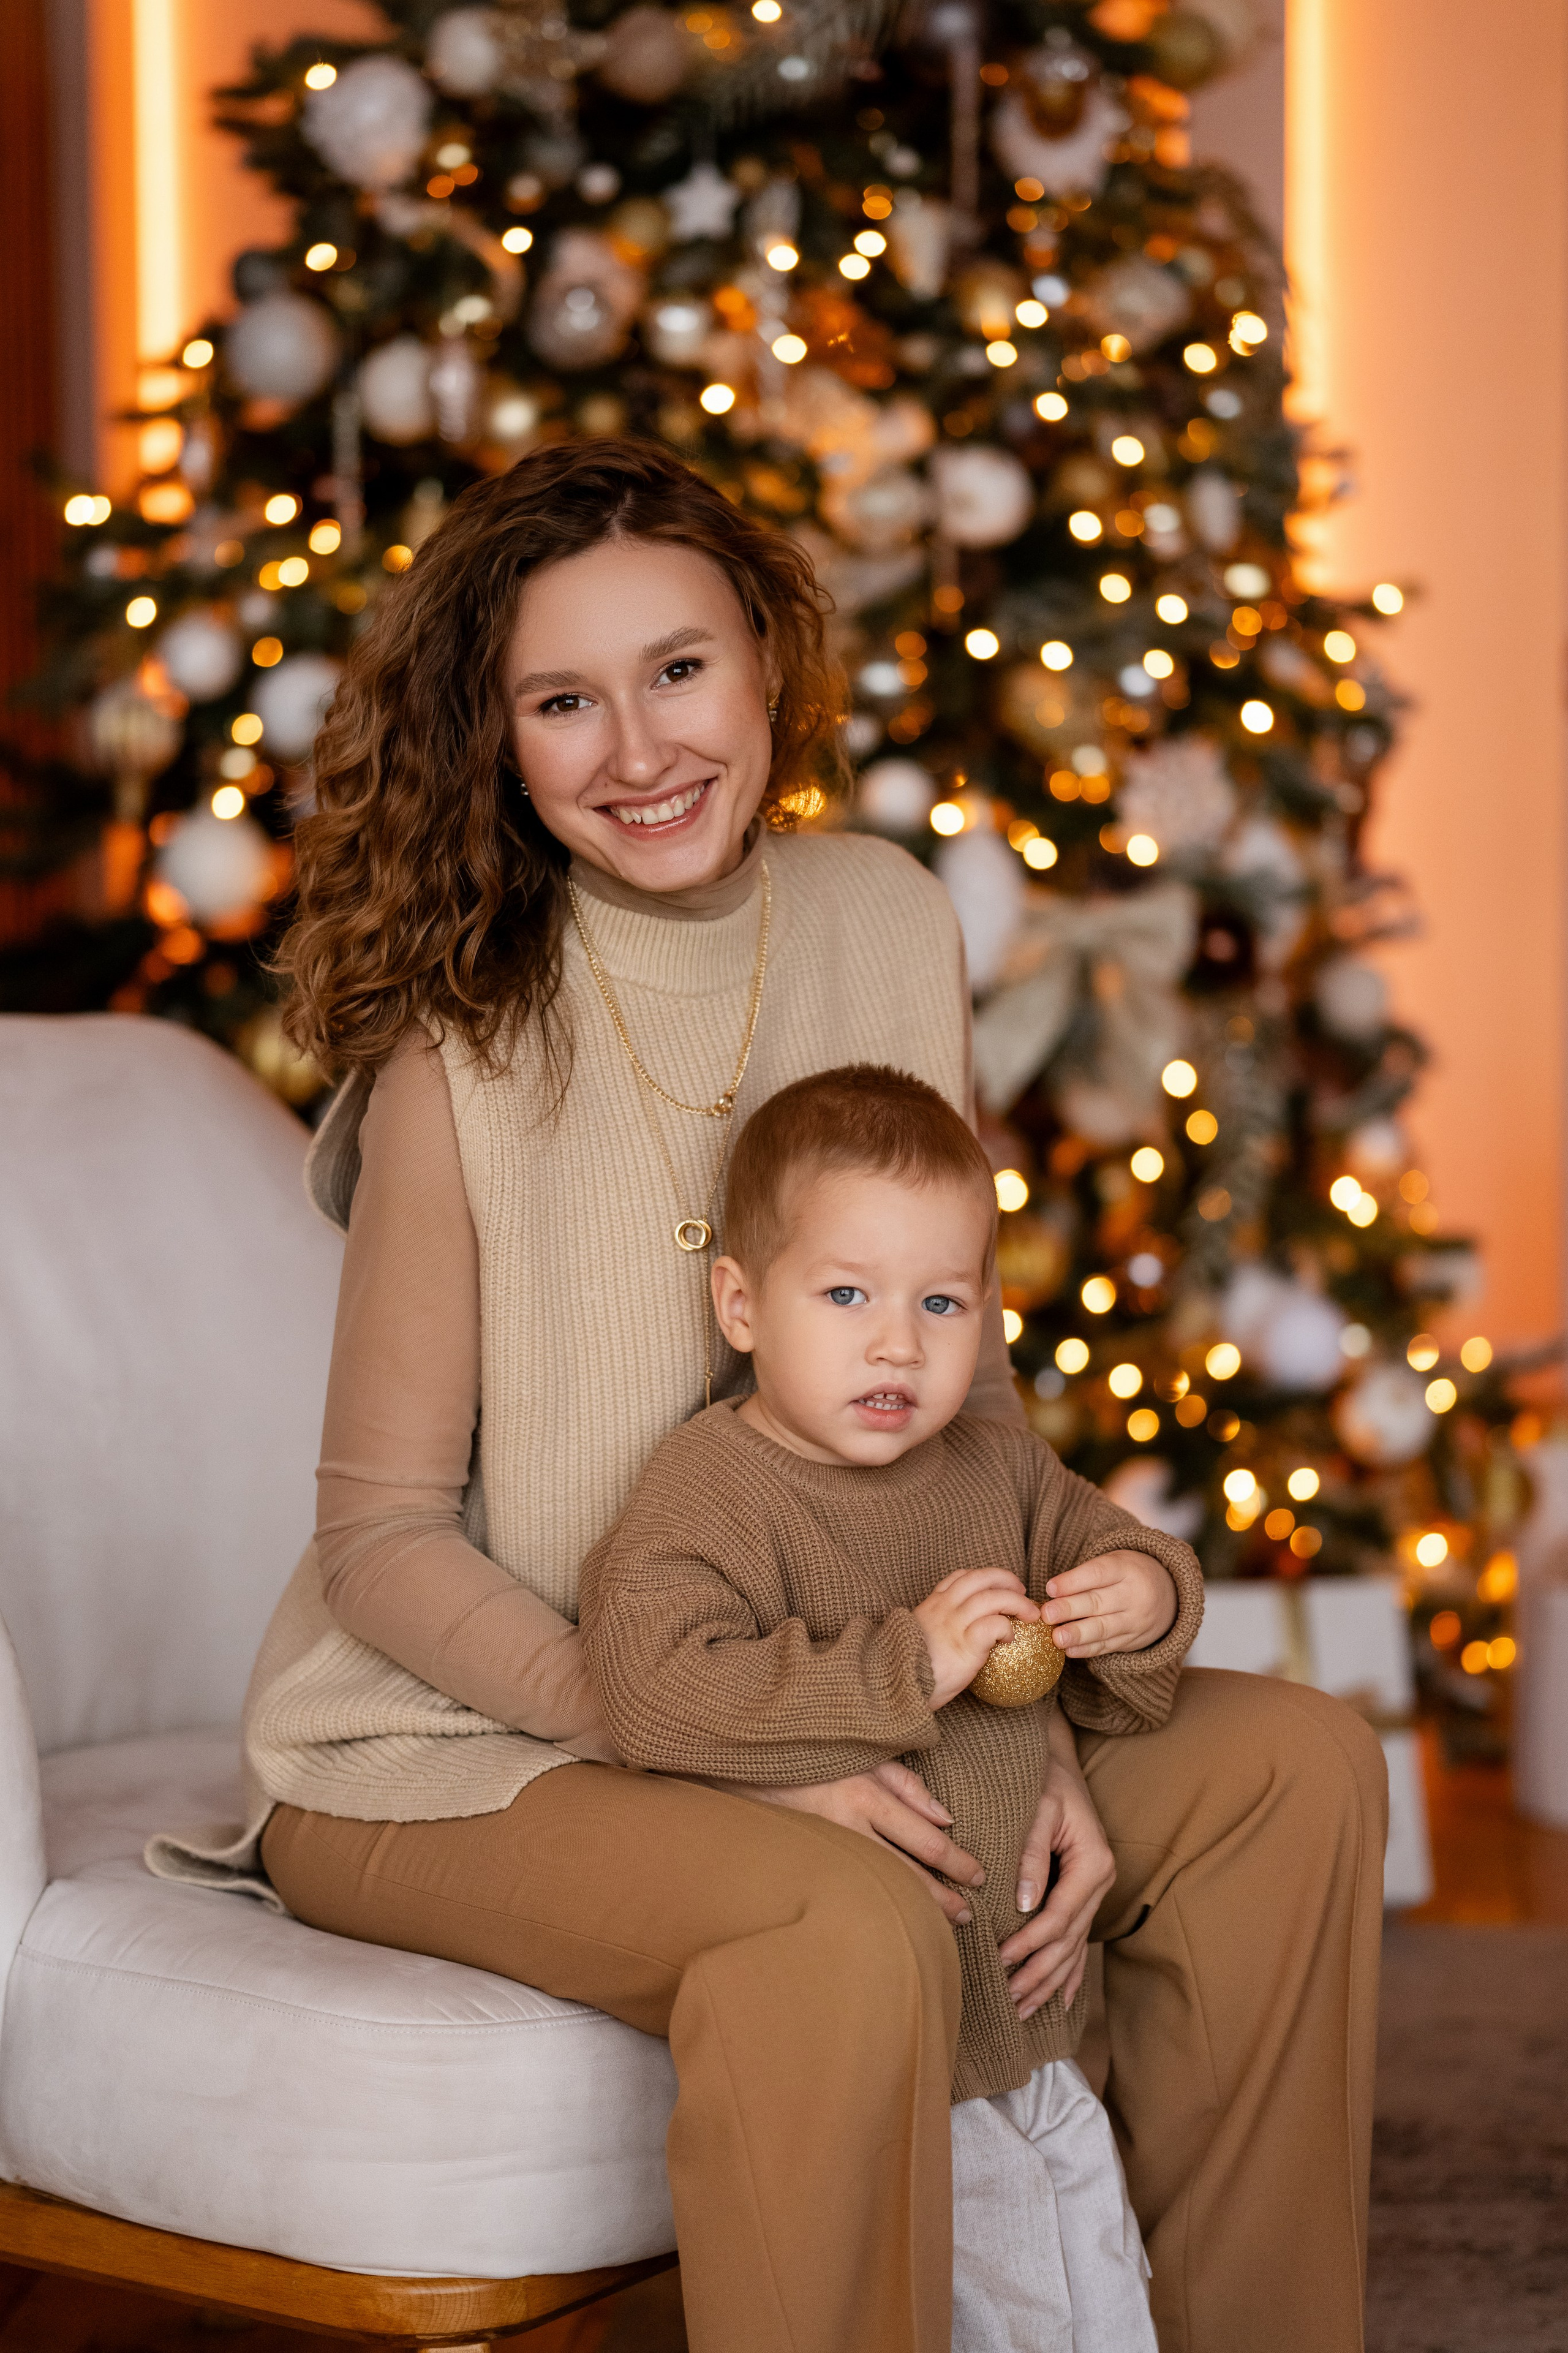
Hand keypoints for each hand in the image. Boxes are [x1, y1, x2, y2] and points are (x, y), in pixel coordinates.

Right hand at [710, 1759, 985, 1925]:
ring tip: (942, 1923)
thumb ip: (907, 1784)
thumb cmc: (815, 1754)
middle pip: (908, 1875)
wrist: (748, 1763)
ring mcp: (828, 1849)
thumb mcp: (864, 1755)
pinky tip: (894, 1915)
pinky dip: (879, 1903)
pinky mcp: (811, 1862)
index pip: (927, 1842)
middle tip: (969, 1915)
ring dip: (916, 1908)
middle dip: (943, 1899)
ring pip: (882, 1888)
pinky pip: (854, 1888)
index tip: (979, 1875)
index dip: (958, 1863)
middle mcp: (850, 1828)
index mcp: (868, 1796)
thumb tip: (946, 1819)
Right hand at [915, 1567, 1039, 1705]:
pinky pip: (994, 1625)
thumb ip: (938, 1628)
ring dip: (1017, 1602)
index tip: (997, 1585)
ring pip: (993, 1598)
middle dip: (1006, 1579)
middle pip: (981, 1578)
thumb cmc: (910, 1667)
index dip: (983, 1577)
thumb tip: (960, 1633)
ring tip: (1030, 1614)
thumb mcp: (918, 1637)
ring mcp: (955, 1624)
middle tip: (1021, 1590)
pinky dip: (1007, 1627)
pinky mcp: (966, 1645)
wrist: (899, 1684)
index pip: (959, 1577)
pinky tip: (1009, 1638)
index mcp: (933, 1604)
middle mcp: (944, 1608)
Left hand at [998, 1718, 1114, 2015]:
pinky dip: (1068, 1971)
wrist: (1058, 1760)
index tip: (1002, 1961)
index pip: (1060, 1916)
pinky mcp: (1084, 1892)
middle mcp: (1100, 1881)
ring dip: (1049, 1980)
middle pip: (1069, 1941)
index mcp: (1094, 1862)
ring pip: (1074, 1947)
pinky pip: (1078, 1939)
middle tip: (1009, 2002)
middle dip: (1038, 1973)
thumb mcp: (1039, 1808)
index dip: (1031, 1943)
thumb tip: (1024, 1905)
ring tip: (1023, 2010)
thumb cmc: (1045, 1779)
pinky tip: (1057, 1999)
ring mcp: (1096, 1890)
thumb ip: (1033, 1854)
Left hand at [1043, 1548, 1176, 1657]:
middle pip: (1098, 1602)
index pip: (1098, 1574)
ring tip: (1057, 1638)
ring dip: (1078, 1634)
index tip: (1050, 1588)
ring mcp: (1135, 1620)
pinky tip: (1070, 1650)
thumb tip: (1052, 1592)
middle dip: (1070, 1609)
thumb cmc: (1128, 1575)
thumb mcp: (1114, 1563)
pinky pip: (1108, 1646)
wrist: (1171, 1596)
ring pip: (1103, 1628)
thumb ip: (1085, 1576)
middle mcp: (1133, 1595)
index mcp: (1126, 1569)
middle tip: (1047, 1615)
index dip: (1073, 1581)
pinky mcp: (1132, 1640)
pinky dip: (1088, 1649)